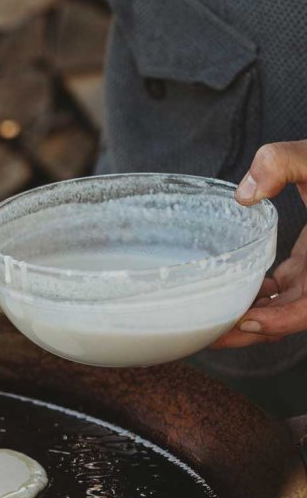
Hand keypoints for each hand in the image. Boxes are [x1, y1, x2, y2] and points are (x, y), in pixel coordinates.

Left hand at [214, 141, 306, 347]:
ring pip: (282, 309)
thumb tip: (245, 194)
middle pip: (289, 318)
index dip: (281, 320)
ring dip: (249, 316)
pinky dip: (256, 298)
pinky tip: (227, 294)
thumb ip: (285, 162)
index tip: (247, 321)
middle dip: (250, 330)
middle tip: (209, 335)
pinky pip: (281, 293)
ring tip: (207, 320)